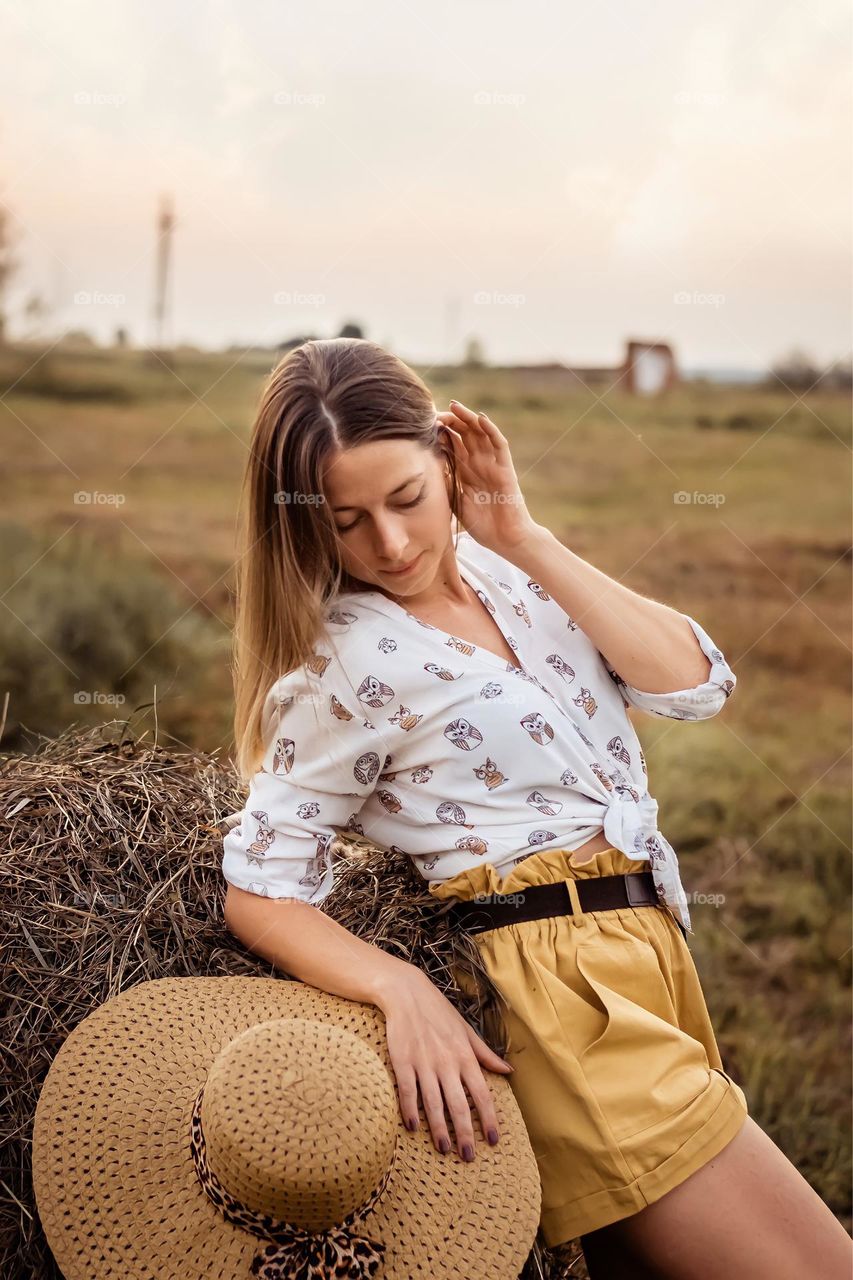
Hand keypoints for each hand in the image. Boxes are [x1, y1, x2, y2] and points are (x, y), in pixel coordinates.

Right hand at [377, 967, 512, 1160]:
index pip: (482, 1093)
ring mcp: (424, 1063)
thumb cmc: (438, 1012)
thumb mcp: (466, 1030)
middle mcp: (447, 1062)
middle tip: (468, 1156)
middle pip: (459, 1104)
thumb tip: (508, 1070)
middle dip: (465, 1133)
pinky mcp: (403, 1061)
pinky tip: (413, 1128)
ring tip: (444, 1149)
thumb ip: (485, 1054)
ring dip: (439, 1128)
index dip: (489, 1118)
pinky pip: (408, 1091)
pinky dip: (410, 1110)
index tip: (494, 1140)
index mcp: (465, 1056)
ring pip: (434, 1102)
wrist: (406, 993)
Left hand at [436, 399, 540, 554]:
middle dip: (451, 421)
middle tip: (435, 411)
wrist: (505, 539)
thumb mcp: (455, 503)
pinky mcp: (505, 468)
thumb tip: (426, 469)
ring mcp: (493, 464)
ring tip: (455, 406)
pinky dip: (491, 430)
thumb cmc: (482, 525)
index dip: (440, 433)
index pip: (452, 444)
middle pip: (465, 434)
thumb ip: (445, 485)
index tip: (423, 424)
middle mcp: (479, 463)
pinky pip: (499, 444)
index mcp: (465, 471)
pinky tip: (480, 418)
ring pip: (481, 434)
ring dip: (469, 419)